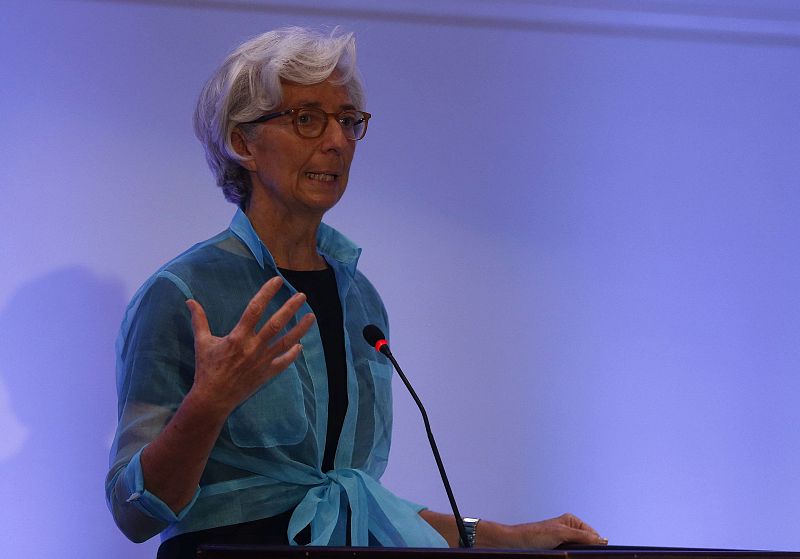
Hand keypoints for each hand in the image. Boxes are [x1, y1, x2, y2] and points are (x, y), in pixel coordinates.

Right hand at [185, 276, 314, 415]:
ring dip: (300, 329)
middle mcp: (253, 347)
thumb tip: (189, 301)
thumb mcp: (201, 342)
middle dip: (290, 308)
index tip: (277, 281)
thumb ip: (199, 320)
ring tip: (311, 316)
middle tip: (302, 295)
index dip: (267, 293)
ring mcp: (262, 361)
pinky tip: (300, 345)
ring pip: (286, 341)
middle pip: (276, 323)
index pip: (255, 308)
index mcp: (238, 336)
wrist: (213, 398)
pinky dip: (293, 353)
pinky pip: (284, 362)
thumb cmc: (207, 369)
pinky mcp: (266, 374)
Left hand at [504, 513, 607, 548]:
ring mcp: (563, 540)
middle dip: (586, 550)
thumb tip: (602, 540)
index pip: (594, 534)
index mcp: (572, 521)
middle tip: (578, 553)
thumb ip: (582, 536)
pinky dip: (571, 555)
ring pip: (579, 550)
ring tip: (567, 552)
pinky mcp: (558, 549)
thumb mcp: (561, 534)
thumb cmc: (534, 535)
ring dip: (577, 553)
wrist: (516, 543)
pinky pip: (571, 554)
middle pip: (587, 543)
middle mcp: (569, 529)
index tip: (598, 553)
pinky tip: (567, 555)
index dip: (597, 544)